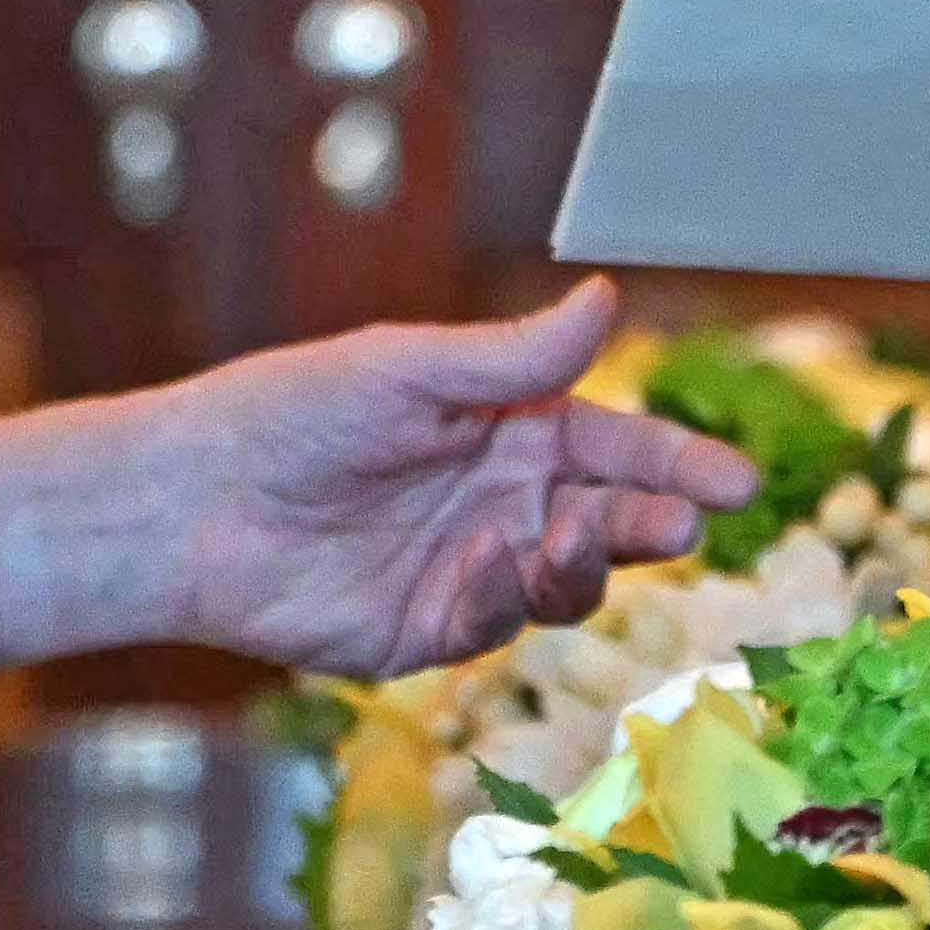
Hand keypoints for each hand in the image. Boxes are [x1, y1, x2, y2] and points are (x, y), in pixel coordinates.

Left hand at [0, 281, 761, 677]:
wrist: (192, 503)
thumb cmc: (292, 412)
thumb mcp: (410, 370)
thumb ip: (515, 358)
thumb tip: (610, 298)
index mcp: (507, 426)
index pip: (616, 445)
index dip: (677, 462)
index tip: (737, 482)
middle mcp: (501, 499)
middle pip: (610, 518)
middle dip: (654, 520)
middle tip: (687, 523)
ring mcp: (471, 570)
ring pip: (568, 581)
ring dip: (589, 561)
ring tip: (578, 536)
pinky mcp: (429, 631)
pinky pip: (496, 621)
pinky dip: (505, 593)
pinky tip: (487, 559)